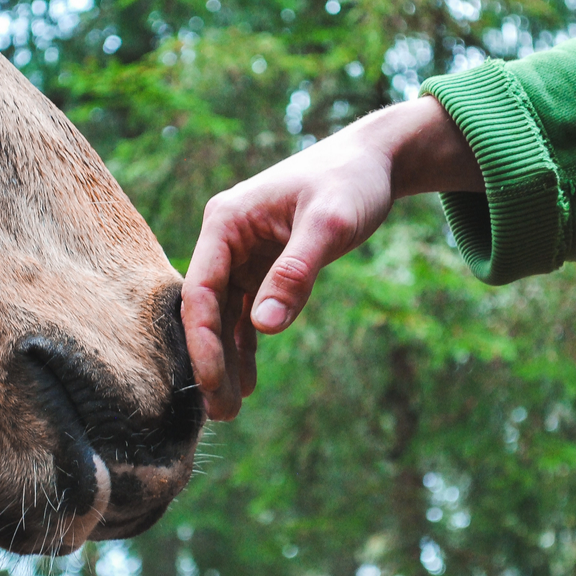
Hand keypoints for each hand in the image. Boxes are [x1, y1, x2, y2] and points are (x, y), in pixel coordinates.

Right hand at [182, 96, 481, 419]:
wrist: (375, 161)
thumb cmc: (351, 182)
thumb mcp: (330, 224)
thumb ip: (296, 273)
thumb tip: (264, 328)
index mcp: (226, 221)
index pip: (200, 290)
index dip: (203, 340)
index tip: (212, 383)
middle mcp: (225, 239)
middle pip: (207, 309)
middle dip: (211, 361)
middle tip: (222, 414)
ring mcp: (241, 254)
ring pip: (225, 316)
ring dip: (227, 360)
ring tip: (230, 411)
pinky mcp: (262, 266)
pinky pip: (247, 313)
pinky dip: (248, 345)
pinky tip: (249, 381)